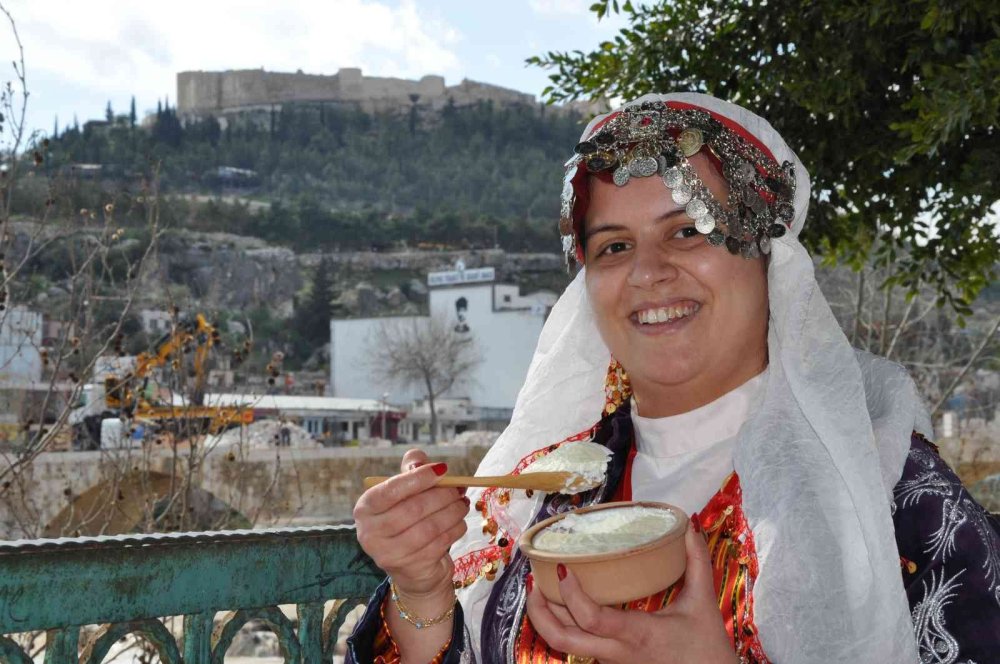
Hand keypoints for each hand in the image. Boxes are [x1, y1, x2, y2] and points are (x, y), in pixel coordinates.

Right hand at [353, 449, 468, 598]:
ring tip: (462, 503)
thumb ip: (409, 470)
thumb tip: (419, 460)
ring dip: (453, 512)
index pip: (392, 489)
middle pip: (414, 508)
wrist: (411, 567)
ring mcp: (390, 554)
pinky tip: (459, 521)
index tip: (443, 469)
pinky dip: (455, 529)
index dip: (419, 478)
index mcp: (365, 509)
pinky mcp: (411, 568)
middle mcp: (370, 534)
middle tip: (459, 488)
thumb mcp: (403, 493)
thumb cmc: (406, 519)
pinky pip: (440, 543)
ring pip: (430, 527)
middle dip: (443, 495)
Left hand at [525, 517, 737, 663]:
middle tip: (535, 581)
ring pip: (565, 646)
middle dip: (539, 612)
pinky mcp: (612, 663)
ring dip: (547, 620)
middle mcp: (616, 652)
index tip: (561, 566)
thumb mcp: (703, 603)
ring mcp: (611, 661)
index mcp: (636, 634)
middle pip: (561, 640)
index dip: (570, 593)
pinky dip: (563, 626)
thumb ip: (696, 562)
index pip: (592, 618)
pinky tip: (564, 606)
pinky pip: (578, 647)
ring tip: (541, 591)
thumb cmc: (707, 649)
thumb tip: (689, 525)